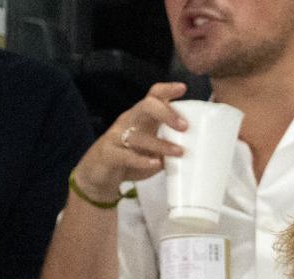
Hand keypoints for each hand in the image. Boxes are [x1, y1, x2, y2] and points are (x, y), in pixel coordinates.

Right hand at [72, 82, 188, 201]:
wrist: (98, 176)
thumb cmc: (129, 160)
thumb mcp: (151, 150)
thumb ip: (168, 146)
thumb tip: (196, 149)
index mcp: (141, 118)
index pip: (152, 96)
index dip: (166, 90)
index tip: (182, 88)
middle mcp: (129, 122)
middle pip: (146, 107)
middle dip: (166, 113)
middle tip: (185, 127)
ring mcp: (116, 137)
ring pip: (138, 135)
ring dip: (161, 143)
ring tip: (179, 152)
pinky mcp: (109, 155)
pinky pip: (126, 155)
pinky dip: (142, 160)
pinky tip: (156, 163)